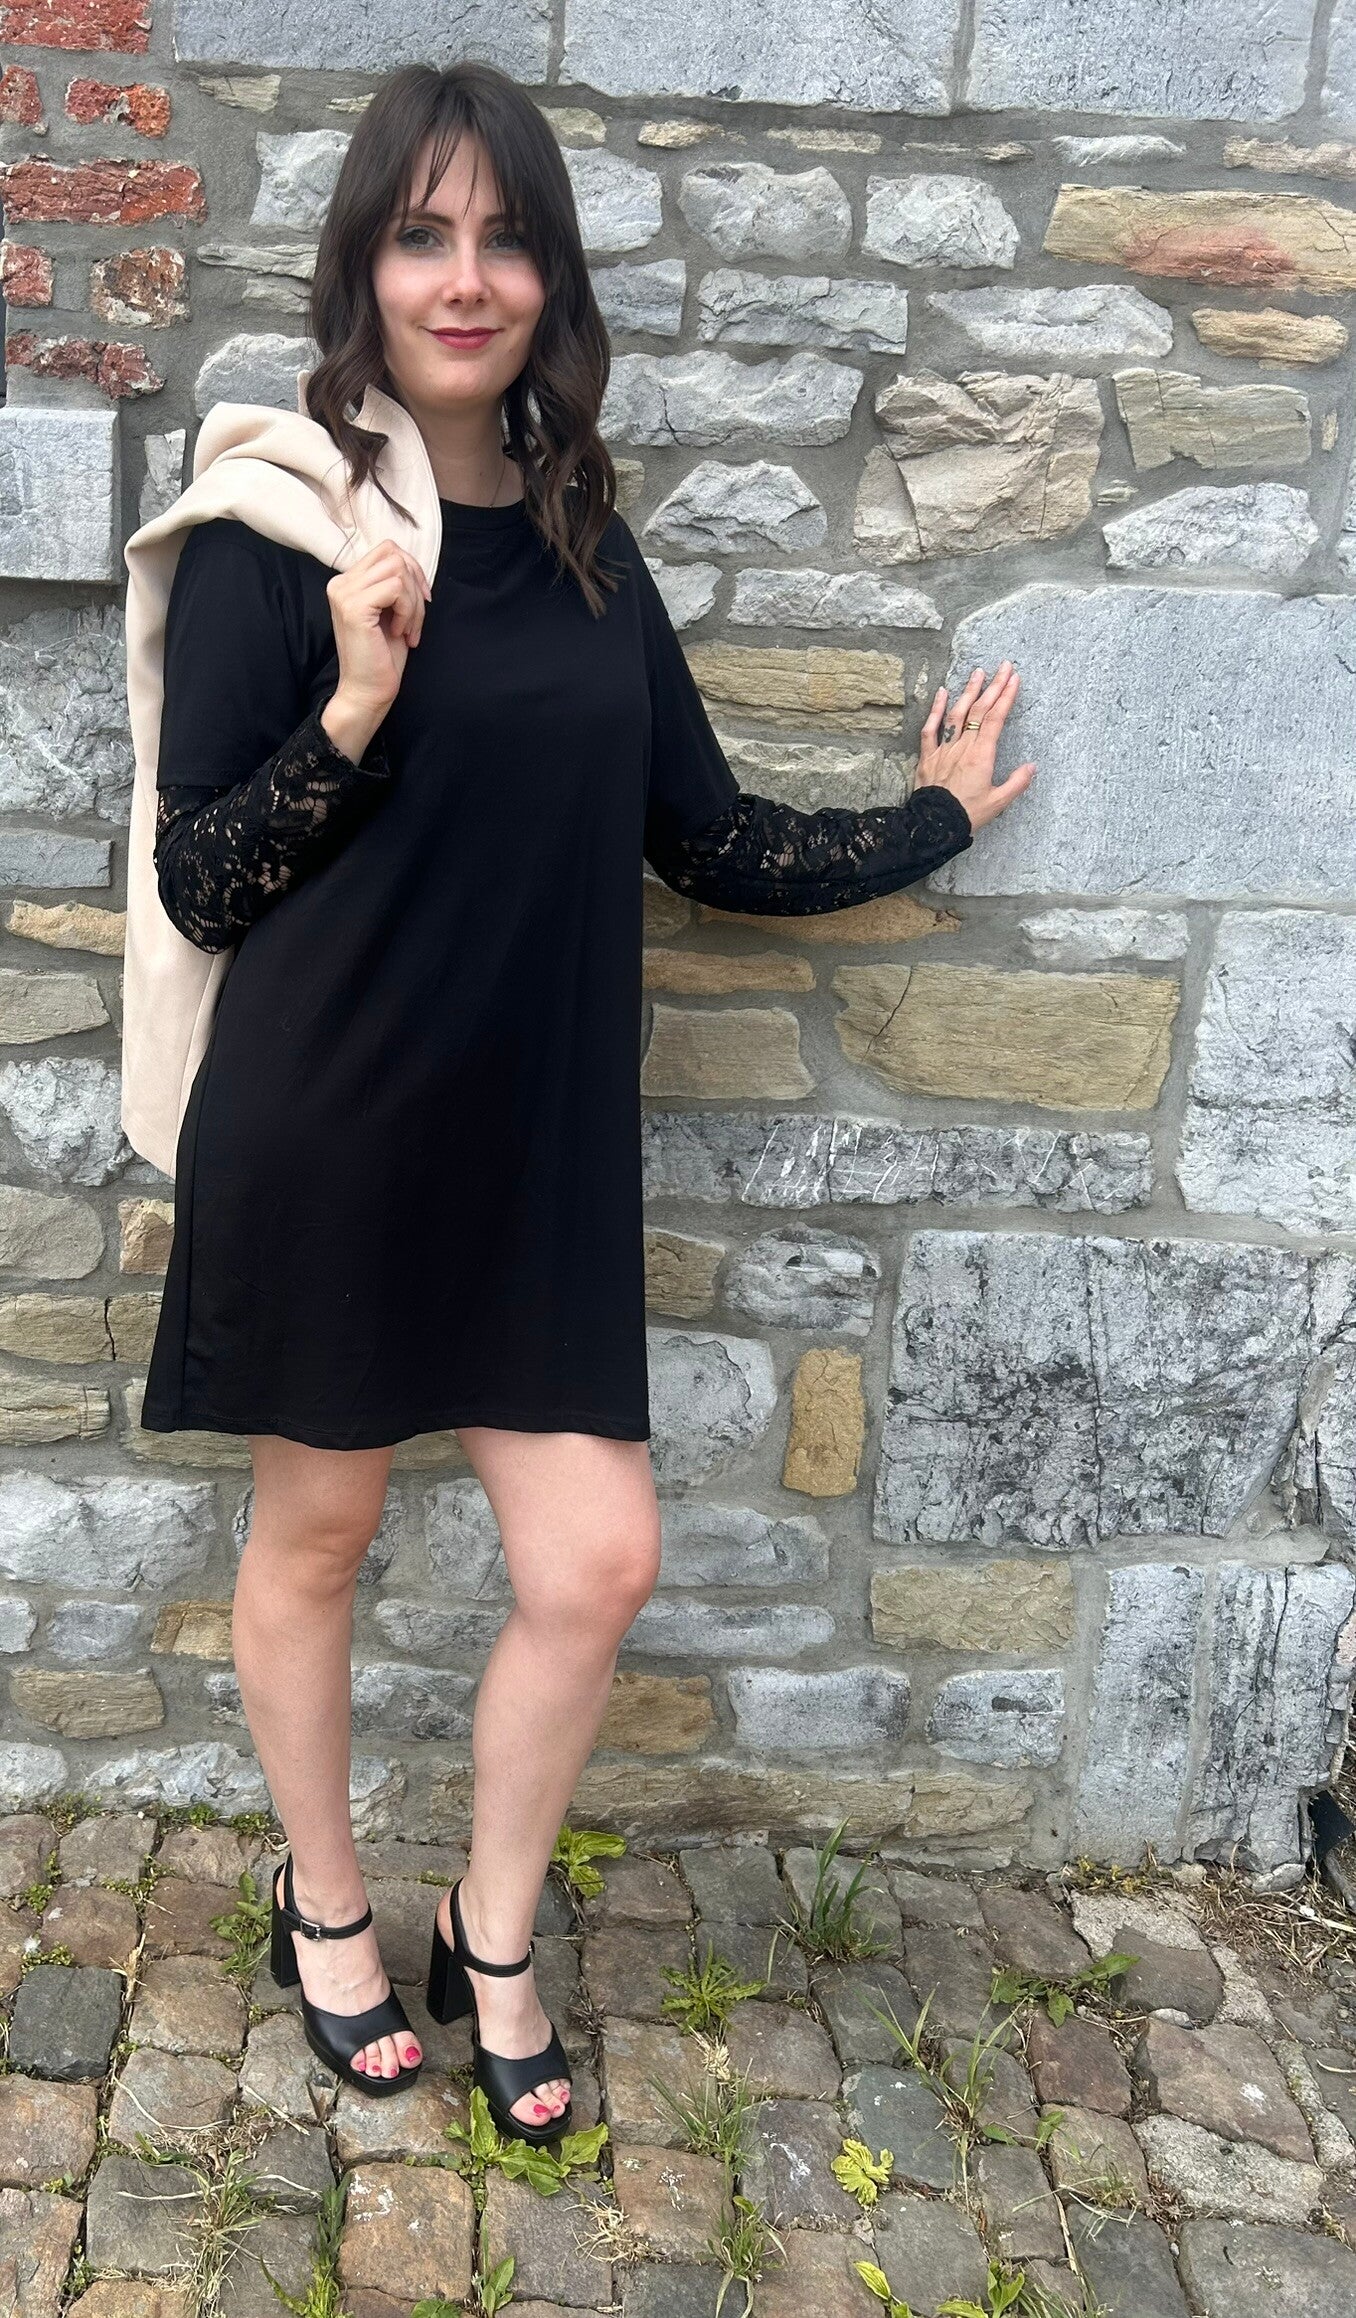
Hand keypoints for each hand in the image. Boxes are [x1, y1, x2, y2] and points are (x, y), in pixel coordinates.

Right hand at [325, 540, 431, 720]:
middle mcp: (340, 583)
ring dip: (413, 603)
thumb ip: (394, 584)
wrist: (367, 691)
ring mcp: (344, 593)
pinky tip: (399, 633)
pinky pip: (396, 588)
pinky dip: (407, 611)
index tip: (421, 600)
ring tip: (407, 630)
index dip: (412, 570)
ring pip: (398, 570)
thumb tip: (412, 564)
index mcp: (347, 582)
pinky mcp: (354, 607)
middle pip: (394, 555)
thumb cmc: (382, 656)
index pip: (387, 550)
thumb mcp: (391, 611)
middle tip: (414, 621)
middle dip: (415, 586)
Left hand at [915, 661, 1035, 832]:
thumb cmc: (966, 816)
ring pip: (956, 714)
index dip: (1005, 697)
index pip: (995, 719)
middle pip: (979, 710)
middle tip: (1003, 666)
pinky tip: (943, 693)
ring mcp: (943, 750)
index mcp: (981, 756)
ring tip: (978, 673)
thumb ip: (1017, 783)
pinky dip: (936, 710)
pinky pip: (930, 729)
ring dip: (969, 691)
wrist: (933, 827)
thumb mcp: (998, 803)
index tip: (1014, 679)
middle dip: (993, 686)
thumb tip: (1032, 767)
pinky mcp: (928, 757)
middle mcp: (962, 747)